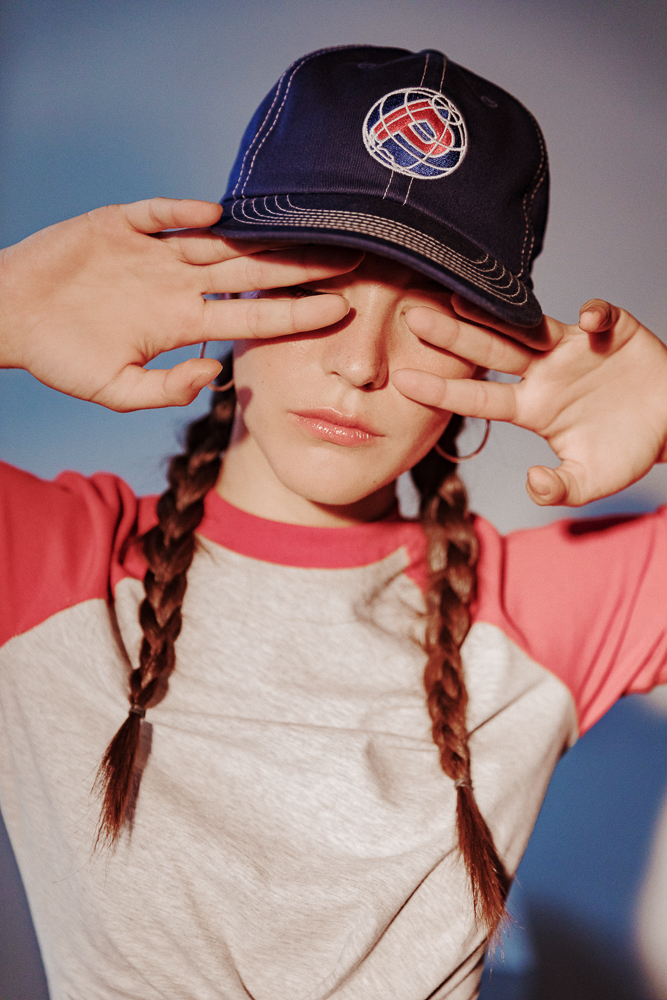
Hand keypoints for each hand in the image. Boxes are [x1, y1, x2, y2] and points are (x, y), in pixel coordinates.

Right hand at [0, 198, 358, 409]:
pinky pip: (158, 213)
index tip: (341, 309)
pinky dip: (183, 211)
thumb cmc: (61, 356)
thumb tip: (216, 373)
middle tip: (353, 258)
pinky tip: (217, 215)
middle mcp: (177, 284)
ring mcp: (153, 252)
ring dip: (261, 236)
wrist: (11, 316)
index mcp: (181, 322)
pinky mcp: (120, 224)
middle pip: (251, 272)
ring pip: (217, 240)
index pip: (253, 316)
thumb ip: (165, 389)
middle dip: (300, 267)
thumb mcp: (115, 389)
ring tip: (311, 227)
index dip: (296, 312)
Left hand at [392, 296, 666, 505]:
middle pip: (491, 350)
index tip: (402, 381)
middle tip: (412, 317)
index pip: (479, 397)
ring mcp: (573, 350)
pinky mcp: (611, 332)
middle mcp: (544, 374)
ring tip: (462, 298)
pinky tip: (590, 320)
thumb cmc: (626, 450)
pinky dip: (596, 315)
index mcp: (533, 407)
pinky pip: (599, 317)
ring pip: (529, 325)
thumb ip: (559, 489)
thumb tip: (531, 484)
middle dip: (452, 334)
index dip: (442, 388)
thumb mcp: (590, 481)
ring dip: (498, 312)